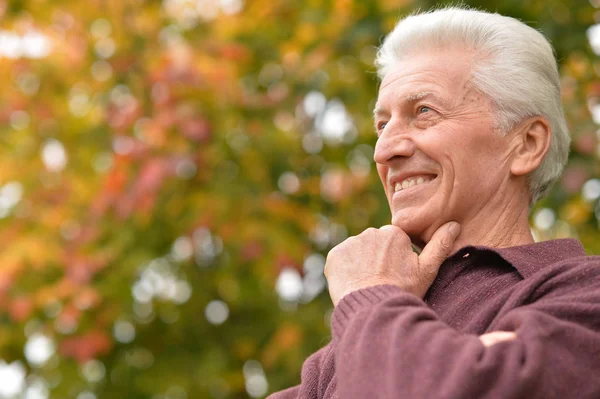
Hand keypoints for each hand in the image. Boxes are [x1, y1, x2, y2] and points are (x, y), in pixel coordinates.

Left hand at [324, 221, 460, 305]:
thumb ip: (440, 245)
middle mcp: (370, 232)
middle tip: (382, 281)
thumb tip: (454, 224)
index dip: (396, 262)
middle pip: (374, 246)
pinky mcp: (334, 256)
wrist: (373, 309)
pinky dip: (345, 271)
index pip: (393, 244)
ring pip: (357, 253)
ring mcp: (350, 243)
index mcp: (394, 233)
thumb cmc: (402, 291)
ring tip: (369, 285)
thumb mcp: (427, 270)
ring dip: (361, 265)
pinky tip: (354, 285)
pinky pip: (341, 261)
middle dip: (377, 260)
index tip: (396, 276)